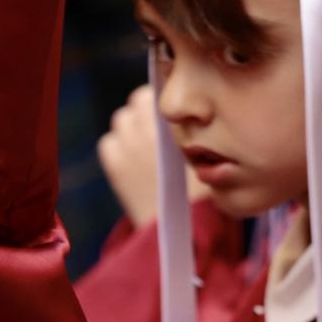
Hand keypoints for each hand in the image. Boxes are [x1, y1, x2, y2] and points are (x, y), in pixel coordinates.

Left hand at [97, 86, 207, 228]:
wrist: (185, 232)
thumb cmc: (207, 194)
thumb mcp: (213, 153)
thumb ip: (197, 127)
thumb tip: (187, 109)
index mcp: (173, 122)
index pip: (160, 89)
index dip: (166, 98)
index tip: (172, 110)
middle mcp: (146, 128)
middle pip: (139, 100)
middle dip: (147, 110)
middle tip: (161, 128)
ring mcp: (127, 146)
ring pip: (122, 119)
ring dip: (132, 126)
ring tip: (148, 145)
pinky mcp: (115, 165)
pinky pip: (109, 143)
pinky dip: (118, 147)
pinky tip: (133, 161)